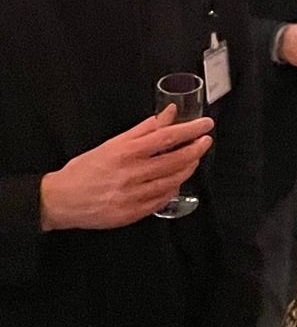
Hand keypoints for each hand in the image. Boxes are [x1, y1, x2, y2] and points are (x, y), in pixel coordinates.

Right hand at [39, 106, 213, 230]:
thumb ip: (144, 129)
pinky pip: (161, 200)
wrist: (60, 200)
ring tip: (194, 159)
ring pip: (172, 181)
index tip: (206, 124)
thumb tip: (169, 113)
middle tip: (205, 141)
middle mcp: (131, 174)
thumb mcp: (113, 143)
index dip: (190, 130)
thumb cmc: (86, 168)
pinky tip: (177, 180)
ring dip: (188, 168)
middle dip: (196, 149)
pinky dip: (173, 188)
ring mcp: (131, 196)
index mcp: (126, 153)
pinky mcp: (130, 214)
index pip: (166, 138)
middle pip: (174, 161)